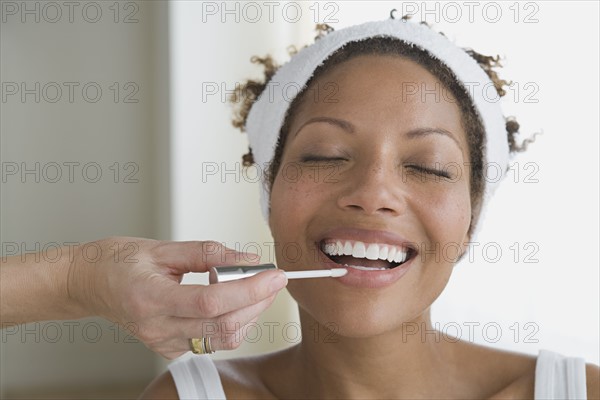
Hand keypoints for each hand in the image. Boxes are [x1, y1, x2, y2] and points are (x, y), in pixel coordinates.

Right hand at [66, 237, 287, 358]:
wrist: (88, 284)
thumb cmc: (118, 261)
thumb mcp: (161, 247)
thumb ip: (209, 253)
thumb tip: (248, 259)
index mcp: (151, 297)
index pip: (212, 302)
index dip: (249, 290)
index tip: (275, 275)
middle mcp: (157, 328)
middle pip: (223, 325)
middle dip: (258, 301)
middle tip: (271, 279)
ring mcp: (162, 343)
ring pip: (223, 338)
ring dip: (248, 313)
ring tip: (251, 286)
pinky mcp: (169, 349)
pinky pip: (212, 342)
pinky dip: (232, 322)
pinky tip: (230, 301)